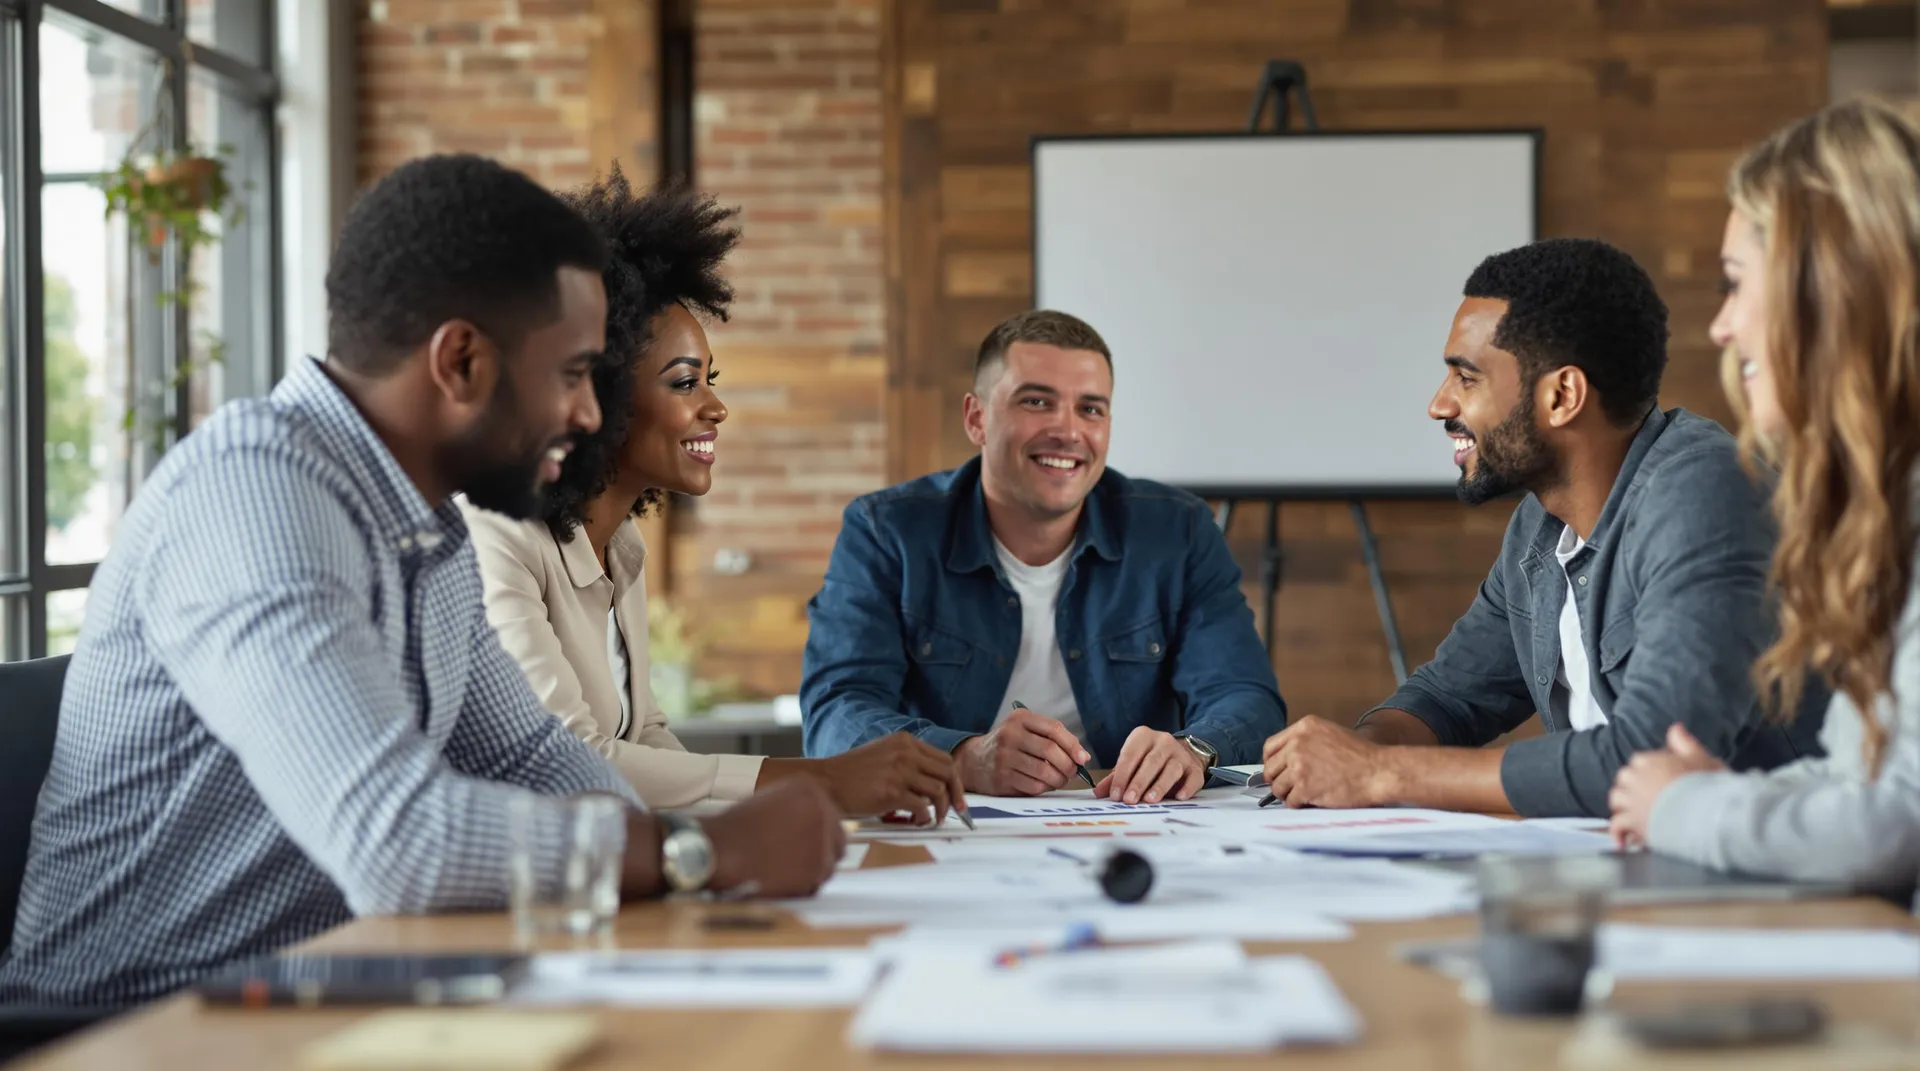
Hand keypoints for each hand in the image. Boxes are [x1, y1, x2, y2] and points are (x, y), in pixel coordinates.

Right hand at [699, 777, 845, 897]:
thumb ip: (796, 810)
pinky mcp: (819, 866)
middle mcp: (822, 809)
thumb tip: (813, 829)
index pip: (829, 815)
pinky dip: (802, 886)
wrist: (719, 850)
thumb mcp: (769, 801)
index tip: (800, 843)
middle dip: (821, 852)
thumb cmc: (735, 830)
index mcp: (809, 788)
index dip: (815, 833)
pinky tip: (778, 880)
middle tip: (796, 862)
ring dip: (810, 870)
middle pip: (838, 838)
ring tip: (779, 870)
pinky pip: (818, 882)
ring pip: (830, 863)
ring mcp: (824, 837)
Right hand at [812, 732, 967, 824]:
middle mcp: (905, 752)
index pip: (944, 759)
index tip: (958, 796)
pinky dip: (924, 818)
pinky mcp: (891, 792)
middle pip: (948, 773)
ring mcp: (899, 771)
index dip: (955, 781)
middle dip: (956, 795)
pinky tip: (915, 821)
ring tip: (930, 819)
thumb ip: (908, 762)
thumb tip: (933, 785)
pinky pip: (922, 808)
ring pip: (939, 791)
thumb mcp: (883, 755)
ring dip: (940, 810)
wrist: (825, 781)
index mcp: (904, 741)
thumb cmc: (850, 774)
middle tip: (956, 811)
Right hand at [954, 709, 1088, 795]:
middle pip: (1050, 751)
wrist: (974, 760)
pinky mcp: (1002, 778)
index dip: (1073, 745)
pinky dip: (1045, 788)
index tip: (1082, 758)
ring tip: (1060, 779)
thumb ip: (1054, 738)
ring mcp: (1004, 757)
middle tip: (1072, 772)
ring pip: (1044, 771)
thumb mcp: (1026, 730)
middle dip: (1068, 765)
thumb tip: (1083, 757)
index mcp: (1020, 719)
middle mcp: (1010, 735)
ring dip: (1059, 779)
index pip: (1054, 729)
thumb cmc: (1010, 745)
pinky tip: (1043, 784)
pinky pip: (1034, 787)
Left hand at [1094, 727, 1205, 804]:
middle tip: (1129, 800)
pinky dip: (1186, 787)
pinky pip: (1192, 777)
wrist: (1183, 753)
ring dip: (1159, 785)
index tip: (1115, 794)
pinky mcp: (1195, 768)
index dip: (1122, 776)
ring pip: (1171, 769)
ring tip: (1150, 800)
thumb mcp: (1132, 763)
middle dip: (1138, 782)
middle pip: (1151, 762)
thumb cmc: (1150, 760)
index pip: (1130, 755)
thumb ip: (1115, 777)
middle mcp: (1163, 741)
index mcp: (1143, 736)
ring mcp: (1181, 754)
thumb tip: (1098, 793)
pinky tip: (1179, 797)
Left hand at [1261, 716, 1388, 807]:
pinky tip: (1312, 801)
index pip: (1270, 746)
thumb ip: (1306, 741)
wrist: (1379, 771)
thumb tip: (1285, 759)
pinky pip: (1291, 801)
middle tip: (1289, 788)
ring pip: (1277, 787)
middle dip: (1278, 781)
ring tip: (1303, 796)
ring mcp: (1299, 766)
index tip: (1277, 771)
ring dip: (1288, 795)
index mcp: (1303, 727)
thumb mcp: (1330, 734)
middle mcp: (1297, 744)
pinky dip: (1299, 805)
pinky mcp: (1304, 787)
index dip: (1271, 762)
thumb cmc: (1361, 756)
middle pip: (1270, 769)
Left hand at [1608, 723, 1725, 848]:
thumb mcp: (1701, 758)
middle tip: (1641, 796)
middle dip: (1631, 786)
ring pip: (1616, 799)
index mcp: (1650, 762)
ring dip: (1622, 806)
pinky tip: (1623, 841)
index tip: (1658, 778)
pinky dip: (1618, 833)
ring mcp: (1632, 801)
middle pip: (1624, 778)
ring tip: (1629, 813)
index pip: (1640, 760)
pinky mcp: (1634, 822)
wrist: (1705, 812)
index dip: (1647, 769)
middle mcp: (1636, 779)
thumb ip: (1685, 743)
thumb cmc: (1707, 785)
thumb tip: (1675, 728)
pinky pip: (1617, 826)